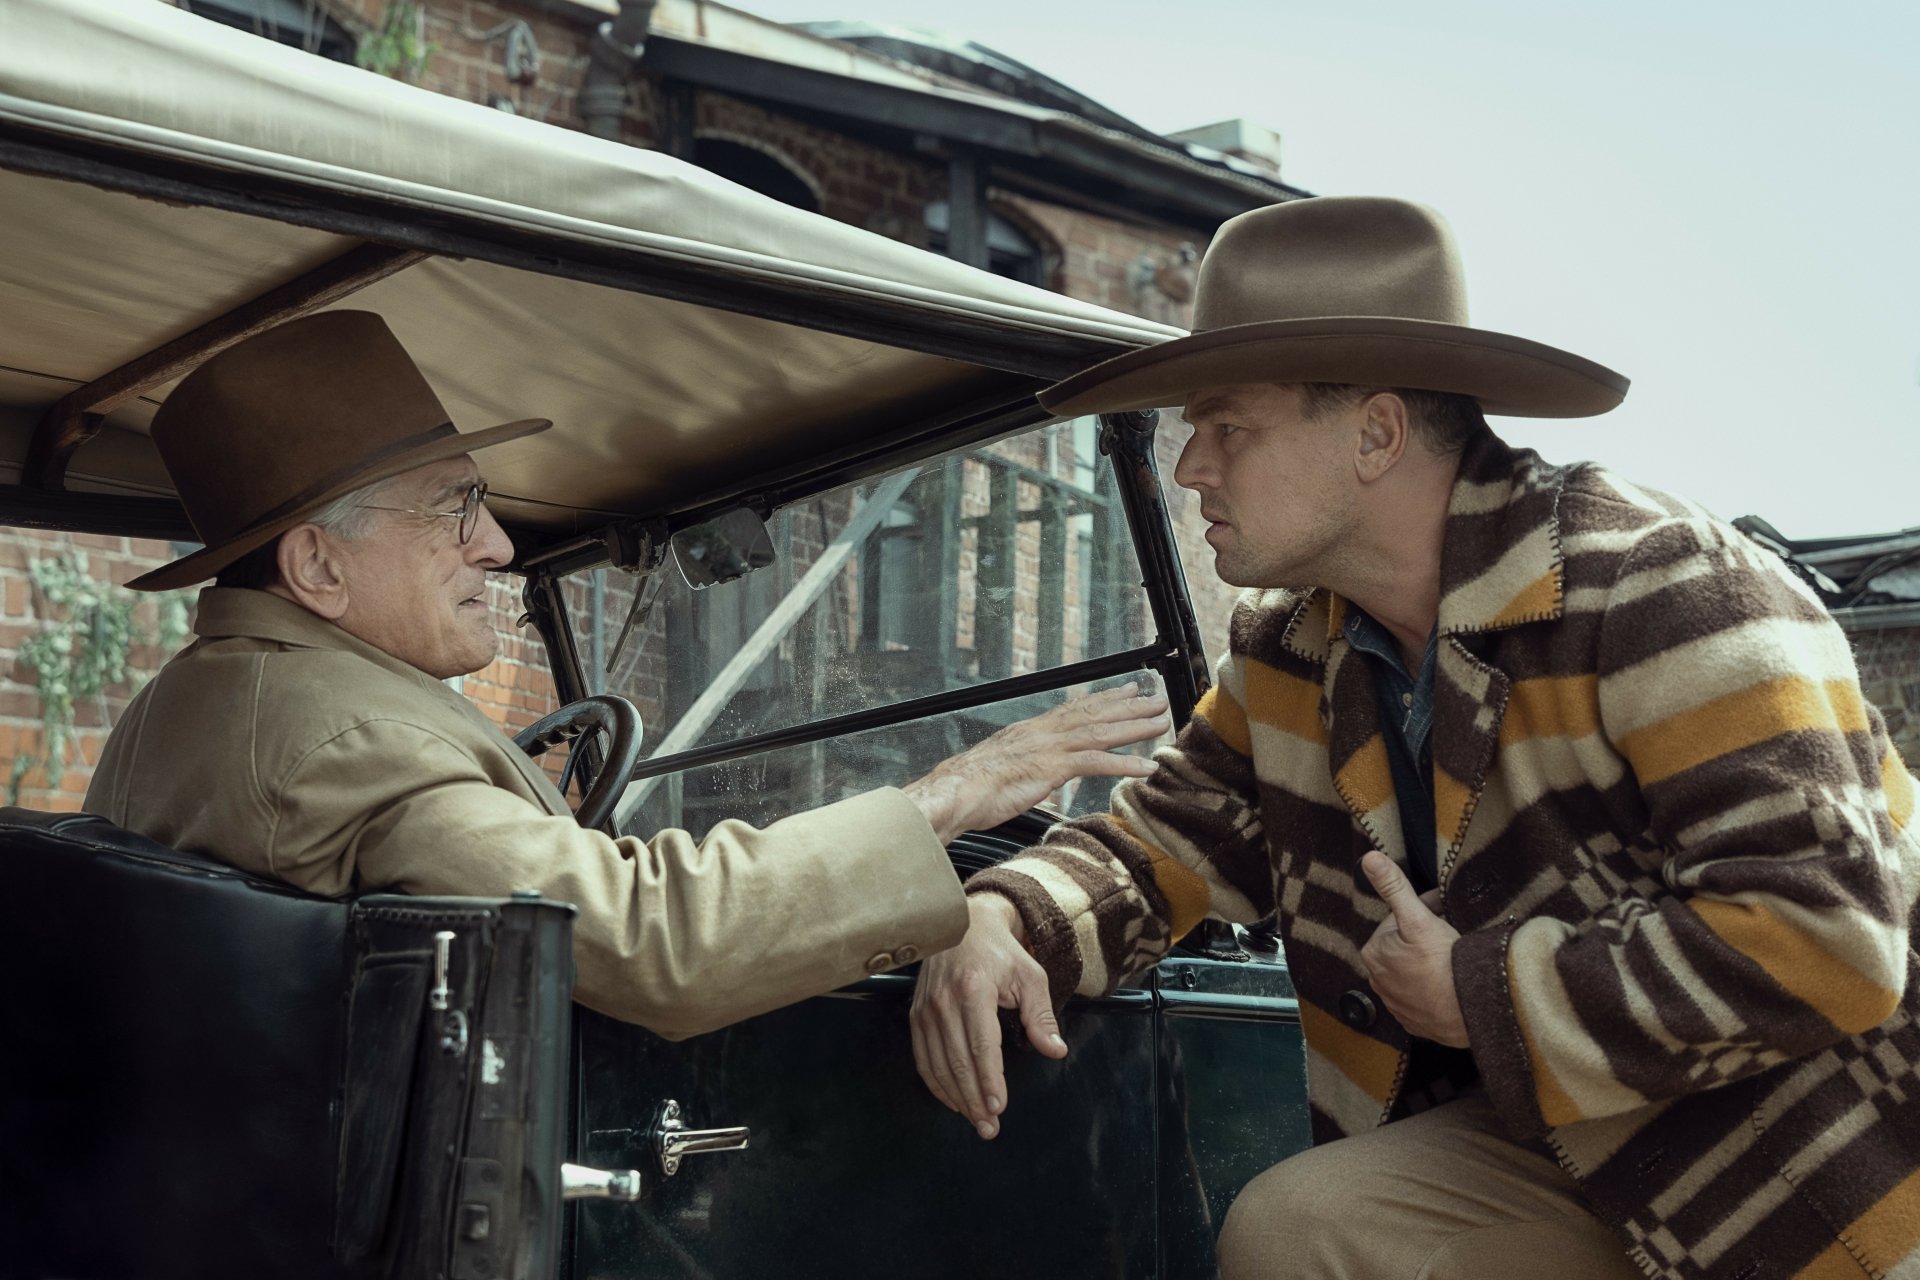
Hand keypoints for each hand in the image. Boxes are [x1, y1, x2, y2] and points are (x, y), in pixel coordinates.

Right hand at [901, 683, 1168, 843]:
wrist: (953, 793)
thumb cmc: (970, 788)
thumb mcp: (1002, 770)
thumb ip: (1024, 767)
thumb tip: (1036, 775)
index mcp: (1032, 731)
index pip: (1075, 709)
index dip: (1105, 698)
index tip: (1129, 690)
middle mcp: (1043, 732)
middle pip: (1095, 714)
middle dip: (1131, 706)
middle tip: (1159, 697)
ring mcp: (1048, 748)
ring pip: (1101, 732)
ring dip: (1136, 727)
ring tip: (1163, 721)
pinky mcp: (1051, 768)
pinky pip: (1096, 763)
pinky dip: (1125, 764)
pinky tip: (1147, 767)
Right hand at [910, 893, 1066, 1139]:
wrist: (964, 926)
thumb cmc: (1001, 952)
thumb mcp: (1030, 976)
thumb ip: (1041, 1016)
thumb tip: (1056, 1050)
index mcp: (973, 989)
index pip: (981, 1046)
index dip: (989, 1080)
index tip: (999, 1106)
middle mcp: (944, 1002)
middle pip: (958, 1063)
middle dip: (975, 1100)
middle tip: (989, 1127)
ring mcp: (925, 1010)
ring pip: (939, 1066)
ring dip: (957, 1098)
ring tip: (976, 1120)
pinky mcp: (916, 1015)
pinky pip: (923, 1058)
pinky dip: (937, 1084)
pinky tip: (953, 1100)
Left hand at [1358, 851, 1468, 1047]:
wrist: (1471, 1010)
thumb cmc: (1443, 964)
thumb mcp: (1417, 918)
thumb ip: (1393, 887)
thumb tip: (1370, 859)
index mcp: (1373, 953)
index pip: (1396, 922)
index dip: (1420, 911)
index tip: (1440, 908)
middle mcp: (1378, 980)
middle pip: (1404, 947)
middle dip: (1423, 936)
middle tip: (1449, 931)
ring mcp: (1396, 1004)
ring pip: (1412, 971)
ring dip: (1427, 962)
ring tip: (1451, 958)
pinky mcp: (1415, 1021)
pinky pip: (1422, 997)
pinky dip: (1433, 987)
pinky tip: (1449, 982)